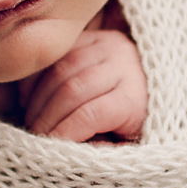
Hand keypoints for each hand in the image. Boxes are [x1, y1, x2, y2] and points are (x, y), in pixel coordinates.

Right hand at [21, 28, 146, 142]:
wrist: (155, 86)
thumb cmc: (136, 125)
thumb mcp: (126, 146)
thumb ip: (99, 152)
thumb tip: (68, 151)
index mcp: (135, 97)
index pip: (91, 114)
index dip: (63, 132)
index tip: (47, 149)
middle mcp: (124, 64)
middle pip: (71, 90)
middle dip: (46, 117)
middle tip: (34, 136)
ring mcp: (108, 46)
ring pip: (59, 69)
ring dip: (38, 98)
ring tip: (31, 119)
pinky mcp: (92, 36)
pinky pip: (56, 55)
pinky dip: (38, 78)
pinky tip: (31, 99)